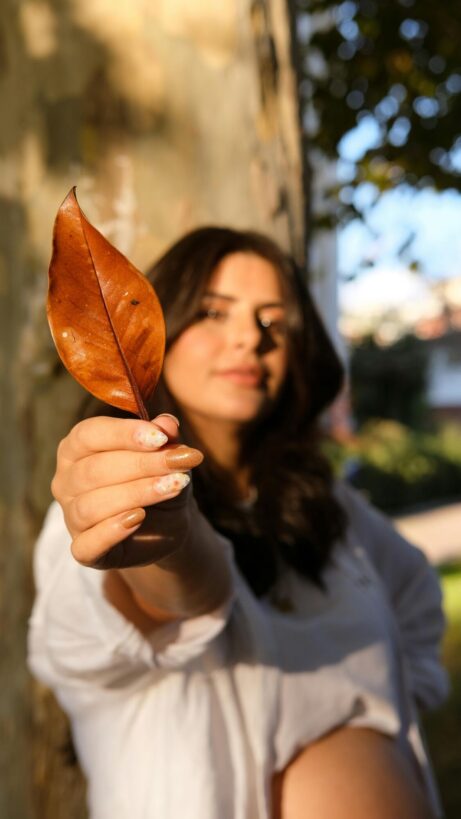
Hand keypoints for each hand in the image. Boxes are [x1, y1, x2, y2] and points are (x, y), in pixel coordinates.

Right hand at [51, 414, 203, 568]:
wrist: (166, 525)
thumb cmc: (157, 479)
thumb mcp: (167, 455)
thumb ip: (165, 438)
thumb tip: (167, 423)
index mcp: (76, 448)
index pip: (89, 434)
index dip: (124, 434)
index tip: (160, 438)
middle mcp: (66, 481)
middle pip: (94, 470)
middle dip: (141, 465)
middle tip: (180, 464)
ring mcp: (71, 517)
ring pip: (91, 505)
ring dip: (136, 494)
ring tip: (173, 487)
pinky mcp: (84, 550)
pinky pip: (86, 544)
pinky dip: (111, 531)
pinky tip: (139, 518)